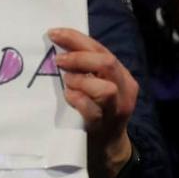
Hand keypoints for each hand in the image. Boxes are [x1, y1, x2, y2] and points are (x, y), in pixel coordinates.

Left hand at [48, 28, 137, 177]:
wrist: (107, 144)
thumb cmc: (96, 107)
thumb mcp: (96, 83)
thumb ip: (85, 65)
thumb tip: (58, 41)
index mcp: (121, 74)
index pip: (101, 49)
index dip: (76, 38)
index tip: (53, 33)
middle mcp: (124, 90)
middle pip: (107, 63)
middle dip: (79, 57)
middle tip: (58, 60)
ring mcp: (116, 109)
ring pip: (106, 88)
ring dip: (80, 80)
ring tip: (66, 82)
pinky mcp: (103, 126)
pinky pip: (92, 110)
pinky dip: (77, 100)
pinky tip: (68, 96)